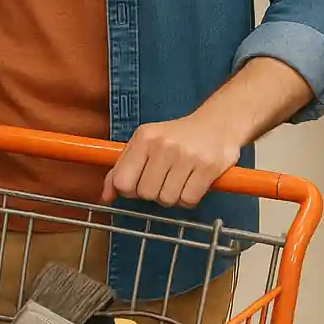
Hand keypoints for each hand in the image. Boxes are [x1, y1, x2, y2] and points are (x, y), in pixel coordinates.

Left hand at [101, 112, 240, 208]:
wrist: (218, 123)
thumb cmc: (176, 136)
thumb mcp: (145, 143)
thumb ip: (122, 168)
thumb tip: (106, 196)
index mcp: (144, 137)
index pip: (122, 181)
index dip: (129, 190)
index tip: (138, 185)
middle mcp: (163, 145)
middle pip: (145, 193)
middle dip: (153, 193)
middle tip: (164, 180)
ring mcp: (186, 156)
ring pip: (167, 199)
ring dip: (172, 197)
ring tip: (179, 180)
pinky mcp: (208, 167)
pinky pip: (188, 200)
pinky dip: (188, 199)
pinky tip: (192, 183)